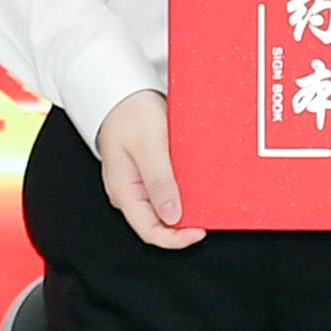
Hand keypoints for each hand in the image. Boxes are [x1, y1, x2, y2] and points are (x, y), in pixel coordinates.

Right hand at [91, 91, 205, 250]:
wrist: (122, 92)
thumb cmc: (130, 112)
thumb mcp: (149, 145)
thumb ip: (159, 181)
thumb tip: (172, 217)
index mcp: (123, 191)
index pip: (149, 231)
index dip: (175, 239)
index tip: (199, 231)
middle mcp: (129, 192)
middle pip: (158, 224)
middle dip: (183, 225)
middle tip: (207, 215)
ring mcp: (137, 184)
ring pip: (163, 209)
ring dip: (185, 208)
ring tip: (204, 199)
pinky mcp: (147, 173)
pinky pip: (165, 192)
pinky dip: (182, 193)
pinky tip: (195, 186)